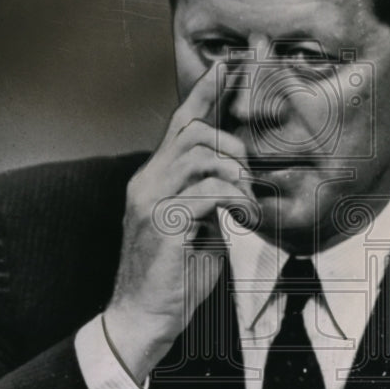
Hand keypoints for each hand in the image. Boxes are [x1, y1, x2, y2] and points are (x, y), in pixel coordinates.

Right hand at [102, 64, 255, 381]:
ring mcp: (150, 200)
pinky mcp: (162, 222)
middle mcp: (146, 182)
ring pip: (202, 155)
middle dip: (233, 146)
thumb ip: (206, 200)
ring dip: (236, 175)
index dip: (204, 94)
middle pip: (195, 132)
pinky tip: (243, 218)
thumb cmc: (172, 279)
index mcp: (153, 180)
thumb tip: (234, 184)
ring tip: (246, 203)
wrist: (142, 319)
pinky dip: (235, 200)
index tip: (226, 69)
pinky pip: (208, 191)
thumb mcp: (194, 229)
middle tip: (248, 179)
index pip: (179, 125)